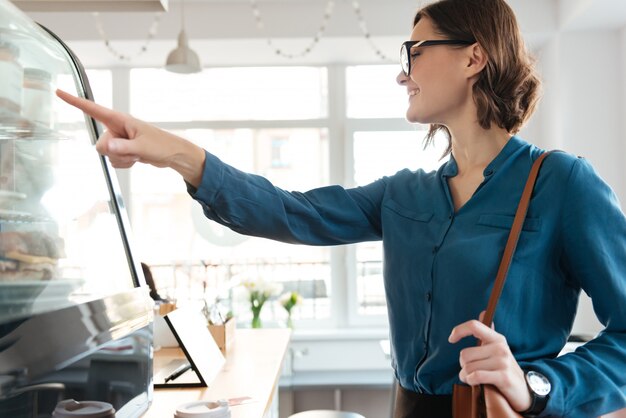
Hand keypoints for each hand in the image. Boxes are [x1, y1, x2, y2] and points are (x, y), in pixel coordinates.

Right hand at [55, 89, 205, 186]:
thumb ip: (123, 147)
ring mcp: (119, 140)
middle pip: (100, 144)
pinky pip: (114, 161)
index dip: (75, 101)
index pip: (92, 109)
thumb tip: (106, 146)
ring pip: (107, 155)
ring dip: (122, 159)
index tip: (59, 91)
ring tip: (138, 154)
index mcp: (120, 120)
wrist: (172, 154)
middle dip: (115, 152)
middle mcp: (116, 128)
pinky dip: (125, 163)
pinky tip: (137, 159)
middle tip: (133, 151)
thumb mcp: (142, 147)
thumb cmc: (161, 145)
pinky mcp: (122, 150)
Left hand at [448, 312, 531, 411]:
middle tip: (472, 371)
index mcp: (497, 339)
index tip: (451, 339)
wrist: (525, 391)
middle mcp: (500, 348)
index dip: (459, 330)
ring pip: (468, 367)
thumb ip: (489, 333)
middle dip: (463, 365)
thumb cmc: (505, 370)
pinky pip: (475, 376)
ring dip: (465, 376)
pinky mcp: (503, 377)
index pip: (474, 325)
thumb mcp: (499, 349)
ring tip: (474, 379)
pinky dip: (471, 381)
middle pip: (465, 354)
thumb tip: (482, 312)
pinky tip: (476, 384)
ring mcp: (502, 362)